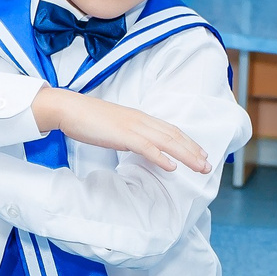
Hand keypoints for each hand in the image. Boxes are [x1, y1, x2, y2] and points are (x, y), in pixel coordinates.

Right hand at [30, 89, 210, 174]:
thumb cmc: (88, 118)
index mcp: (139, 118)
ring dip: (185, 155)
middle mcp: (141, 120)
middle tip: (208, 165)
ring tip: (199, 167)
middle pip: (174, 136)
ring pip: (166, 141)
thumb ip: (129, 134)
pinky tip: (172, 167)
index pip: (170, 129)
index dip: (188, 142)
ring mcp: (132, 127)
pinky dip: (161, 157)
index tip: (200, 154)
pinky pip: (146, 147)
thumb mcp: (115, 126)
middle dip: (193, 151)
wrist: (69, 108)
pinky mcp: (122, 135)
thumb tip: (139, 145)